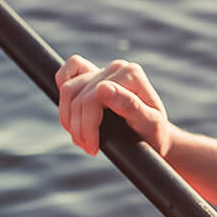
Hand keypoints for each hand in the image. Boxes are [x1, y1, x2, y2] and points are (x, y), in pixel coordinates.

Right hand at [54, 55, 174, 157]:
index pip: (93, 98)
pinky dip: (62, 85)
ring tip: (81, 139)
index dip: (88, 126)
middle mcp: (116, 68)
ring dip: (67, 117)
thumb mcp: (149, 124)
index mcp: (132, 74)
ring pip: (68, 89)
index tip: (93, 148)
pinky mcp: (92, 73)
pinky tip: (71, 110)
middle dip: (79, 128)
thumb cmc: (154, 133)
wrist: (153, 135)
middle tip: (88, 148)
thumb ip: (130, 106)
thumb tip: (103, 88)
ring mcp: (103, 70)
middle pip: (79, 96)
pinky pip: (70, 69)